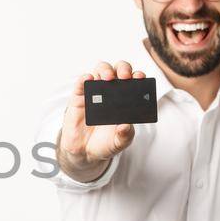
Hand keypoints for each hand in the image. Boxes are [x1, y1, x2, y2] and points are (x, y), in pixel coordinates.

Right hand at [57, 59, 144, 180]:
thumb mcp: (119, 143)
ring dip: (105, 70)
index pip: (133, 81)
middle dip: (123, 69)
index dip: (137, 76)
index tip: (141, 78)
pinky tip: (89, 79)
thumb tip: (126, 126)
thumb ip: (125, 135)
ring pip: (100, 70)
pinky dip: (84, 78)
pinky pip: (81, 83)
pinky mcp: (78, 98)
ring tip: (108, 78)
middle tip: (125, 77)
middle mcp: (110, 92)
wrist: (85, 152)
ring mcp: (94, 93)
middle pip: (117, 70)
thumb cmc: (105, 143)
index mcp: (125, 99)